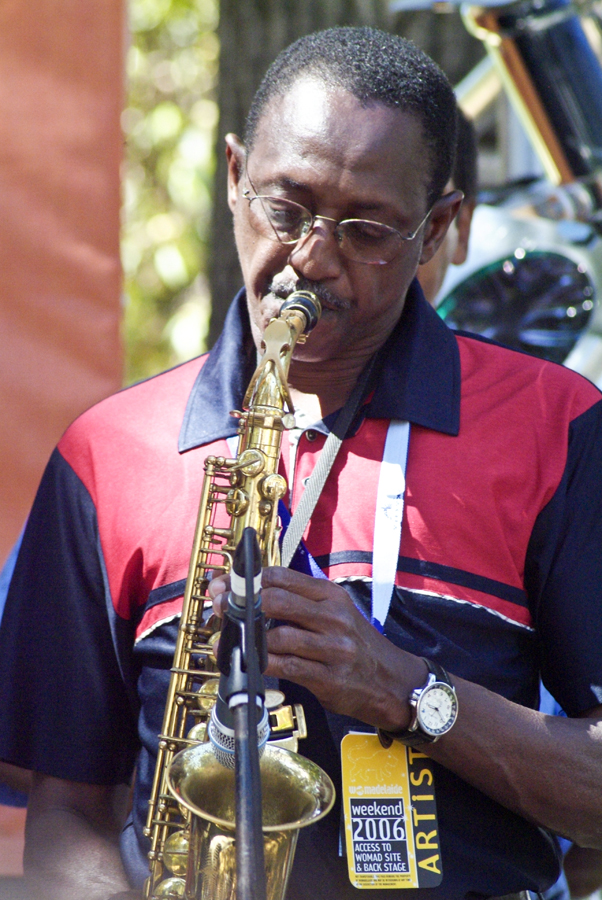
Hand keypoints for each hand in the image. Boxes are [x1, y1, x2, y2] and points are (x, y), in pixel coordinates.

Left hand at [210, 566, 424, 730]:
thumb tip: (251, 595)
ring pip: (277, 636)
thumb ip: (299, 603)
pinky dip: (261, 664)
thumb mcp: (336, 613)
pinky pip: (286, 667)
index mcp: (330, 595)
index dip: (247, 579)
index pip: (281, 576)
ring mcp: (332, 648)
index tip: (225, 585)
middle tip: (220, 609)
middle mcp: (332, 617)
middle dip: (240, 605)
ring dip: (246, 639)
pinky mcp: (329, 678)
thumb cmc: (357, 645)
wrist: (393, 681)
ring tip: (228, 640)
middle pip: (276, 601)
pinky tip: (248, 663)